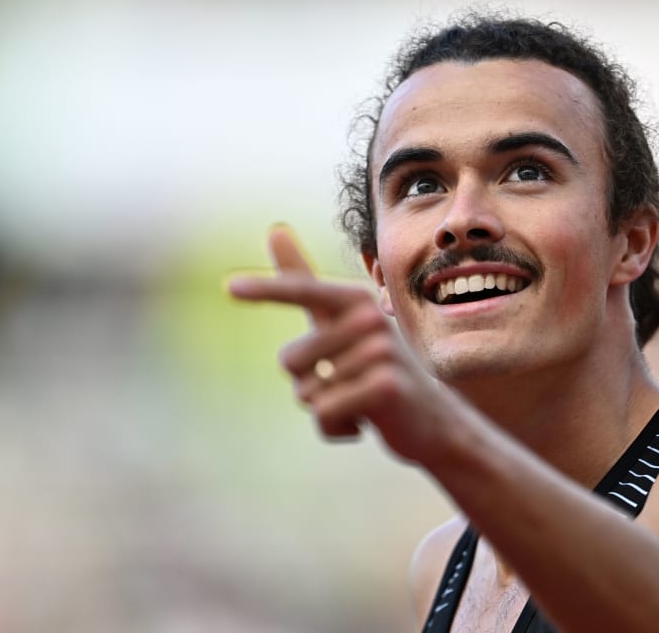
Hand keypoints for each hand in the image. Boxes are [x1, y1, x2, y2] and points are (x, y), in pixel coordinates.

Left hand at [228, 226, 465, 461]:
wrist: (429, 420)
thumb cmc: (372, 367)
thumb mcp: (337, 321)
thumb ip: (303, 280)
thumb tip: (275, 229)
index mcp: (354, 299)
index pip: (302, 291)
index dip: (264, 290)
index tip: (229, 287)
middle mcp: (369, 319)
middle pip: (290, 361)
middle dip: (307, 385)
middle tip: (347, 384)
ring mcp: (380, 352)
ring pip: (307, 393)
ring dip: (324, 409)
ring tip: (358, 401)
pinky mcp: (384, 387)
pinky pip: (324, 413)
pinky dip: (335, 428)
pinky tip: (363, 423)